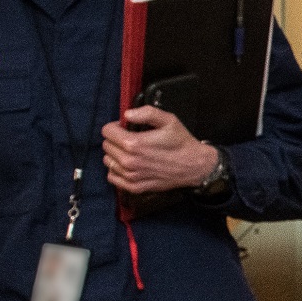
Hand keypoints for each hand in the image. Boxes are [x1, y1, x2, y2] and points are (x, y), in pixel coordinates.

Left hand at [102, 106, 218, 192]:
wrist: (195, 166)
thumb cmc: (181, 142)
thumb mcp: (169, 120)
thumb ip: (146, 113)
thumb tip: (127, 115)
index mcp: (134, 144)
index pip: (107, 131)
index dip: (115, 126)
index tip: (126, 128)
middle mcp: (129, 162)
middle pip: (106, 146)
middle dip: (115, 140)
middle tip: (130, 140)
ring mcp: (131, 176)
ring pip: (108, 161)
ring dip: (115, 155)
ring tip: (130, 153)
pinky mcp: (135, 187)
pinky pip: (113, 177)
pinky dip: (116, 171)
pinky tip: (128, 166)